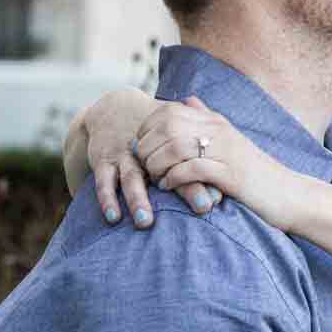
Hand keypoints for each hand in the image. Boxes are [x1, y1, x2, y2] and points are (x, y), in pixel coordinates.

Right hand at [72, 89, 222, 228]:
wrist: (113, 110)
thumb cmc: (155, 130)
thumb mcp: (177, 131)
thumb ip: (199, 154)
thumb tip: (229, 180)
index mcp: (169, 140)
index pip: (191, 159)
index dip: (204, 178)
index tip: (217, 199)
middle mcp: (149, 148)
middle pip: (168, 168)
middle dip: (185, 189)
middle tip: (201, 209)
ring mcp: (124, 154)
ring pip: (132, 178)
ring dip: (138, 199)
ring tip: (146, 221)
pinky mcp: (103, 160)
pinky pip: (103, 181)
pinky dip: (107, 199)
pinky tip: (113, 217)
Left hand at [136, 97, 307, 231]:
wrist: (289, 193)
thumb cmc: (255, 171)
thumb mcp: (231, 138)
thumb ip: (207, 119)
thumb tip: (188, 99)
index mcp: (215, 121)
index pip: (168, 111)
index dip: (147, 129)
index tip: (143, 148)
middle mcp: (219, 130)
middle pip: (167, 127)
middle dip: (148, 147)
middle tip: (145, 166)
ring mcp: (225, 150)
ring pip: (175, 146)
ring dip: (157, 164)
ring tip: (156, 177)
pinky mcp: (230, 173)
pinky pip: (191, 169)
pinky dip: (174, 178)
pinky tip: (170, 186)